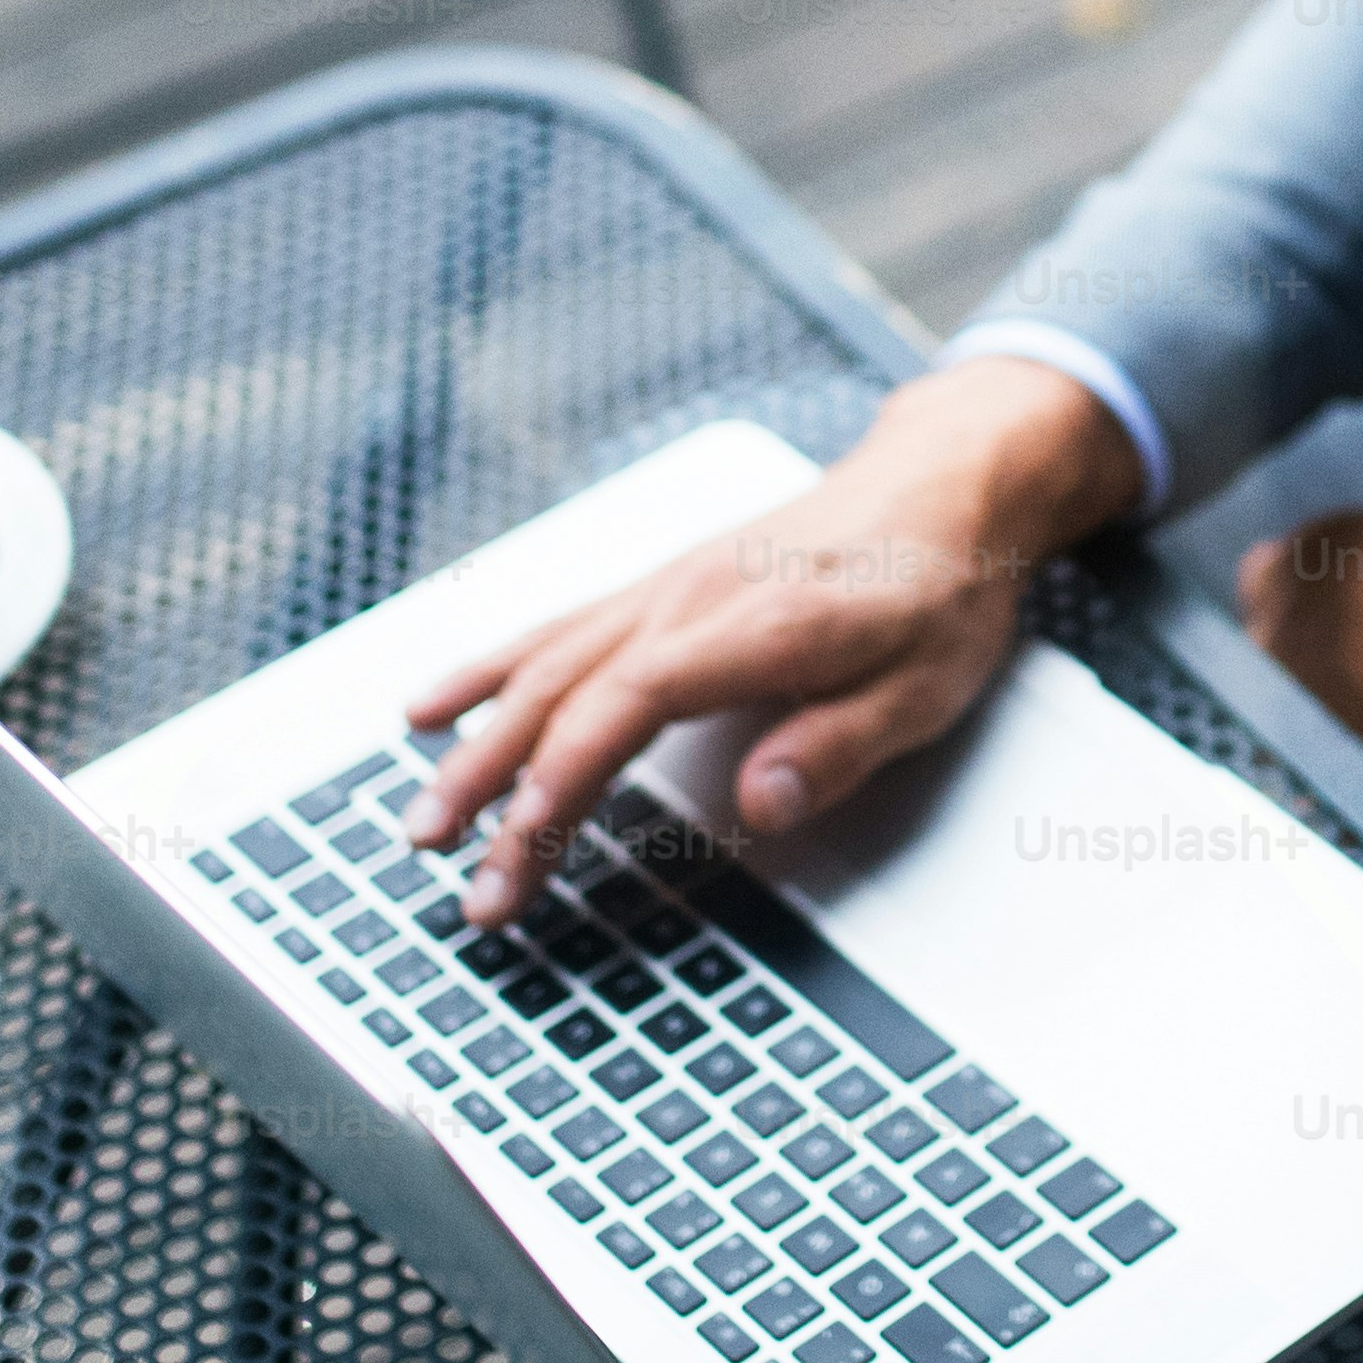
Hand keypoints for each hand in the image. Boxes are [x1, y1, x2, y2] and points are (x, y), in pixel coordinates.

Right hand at [399, 354, 1141, 926]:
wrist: (943, 483)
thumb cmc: (941, 590)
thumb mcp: (930, 684)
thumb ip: (840, 743)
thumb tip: (763, 805)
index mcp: (758, 625)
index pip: (630, 705)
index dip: (565, 782)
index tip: (519, 854)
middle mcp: (691, 600)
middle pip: (567, 695)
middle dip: (497, 792)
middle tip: (457, 879)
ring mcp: (664, 589)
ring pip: (545, 667)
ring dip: (476, 747)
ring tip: (420, 824)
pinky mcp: (657, 590)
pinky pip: (555, 629)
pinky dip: (487, 671)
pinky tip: (429, 707)